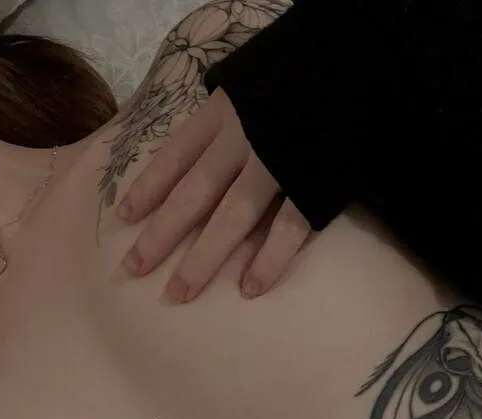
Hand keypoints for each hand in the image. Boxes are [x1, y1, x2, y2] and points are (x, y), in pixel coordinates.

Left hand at [117, 88, 310, 302]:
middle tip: (135, 269)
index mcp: (224, 112)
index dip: (149, 187)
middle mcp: (241, 139)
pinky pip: (288, 228)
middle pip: (194, 193)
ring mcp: (277, 164)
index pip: (176, 154)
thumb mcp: (253, 82)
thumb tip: (213, 136)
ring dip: (203, 257)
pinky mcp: (313, 182)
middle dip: (161, 234)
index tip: (124, 216)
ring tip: (180, 293)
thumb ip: (234, 107)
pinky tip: (249, 288)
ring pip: (232, 216)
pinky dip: (269, 259)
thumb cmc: (303, 73)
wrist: (357, 63)